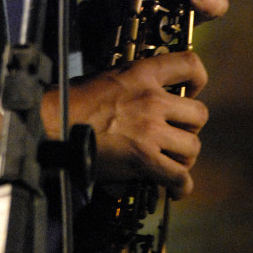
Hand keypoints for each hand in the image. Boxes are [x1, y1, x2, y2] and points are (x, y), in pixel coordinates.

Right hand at [43, 51, 207, 199]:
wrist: (53, 124)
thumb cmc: (73, 100)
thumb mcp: (108, 76)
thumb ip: (135, 83)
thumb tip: (151, 92)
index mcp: (142, 73)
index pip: (189, 65)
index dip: (198, 80)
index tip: (191, 92)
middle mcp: (152, 100)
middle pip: (199, 114)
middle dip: (190, 126)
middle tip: (176, 133)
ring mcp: (150, 130)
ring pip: (193, 147)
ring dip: (184, 156)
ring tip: (170, 159)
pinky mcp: (144, 159)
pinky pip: (179, 176)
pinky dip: (180, 186)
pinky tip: (174, 188)